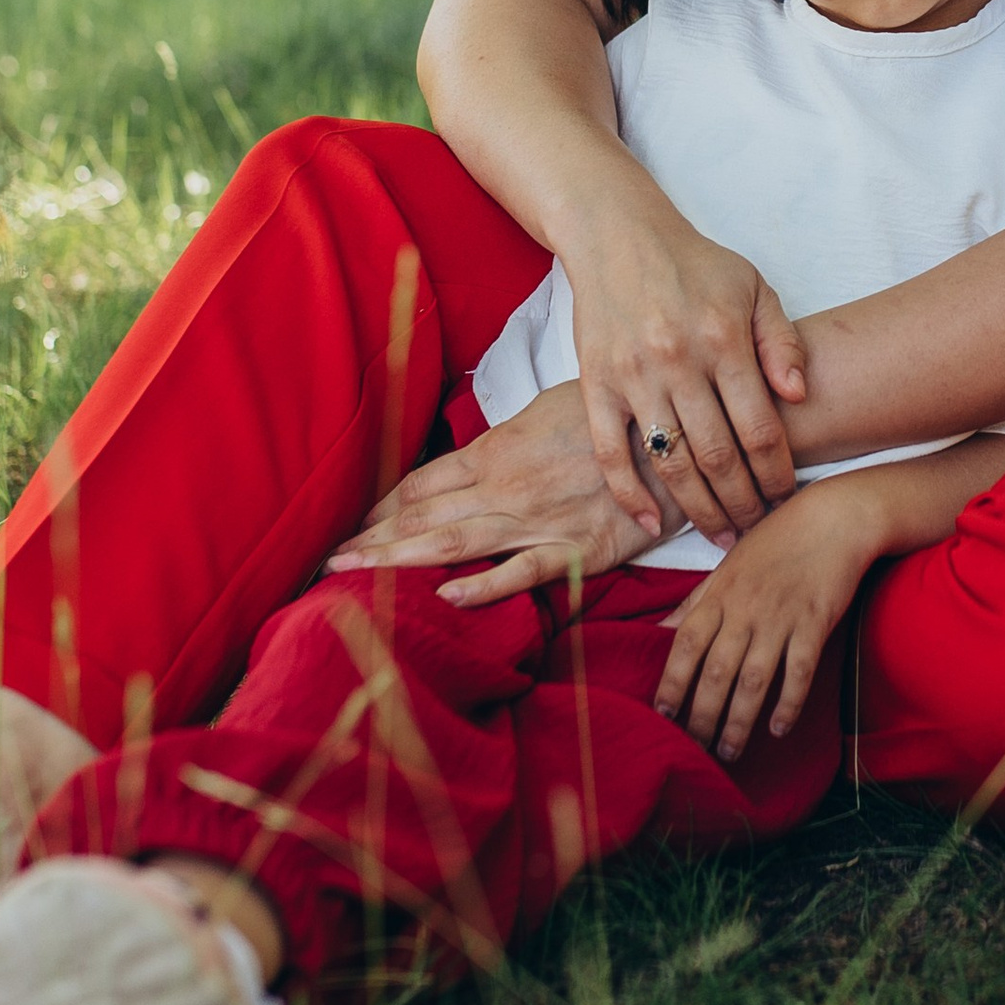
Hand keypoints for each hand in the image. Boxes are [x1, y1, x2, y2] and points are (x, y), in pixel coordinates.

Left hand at [325, 385, 659, 604]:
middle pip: (424, 516)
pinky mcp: (578, 549)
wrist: (679, 440)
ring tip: (352, 574)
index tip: (348, 524)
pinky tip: (446, 596)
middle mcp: (508, 487)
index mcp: (498, 450)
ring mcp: (539, 520)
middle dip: (371, 539)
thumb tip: (474, 456)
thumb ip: (508, 437)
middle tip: (324, 559)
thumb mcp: (552, 409)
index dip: (380, 506)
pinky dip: (484, 585)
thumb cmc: (614, 418)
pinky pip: (524, 571)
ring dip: (399, 560)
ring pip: (456, 543)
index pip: (422, 482)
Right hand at [564, 199, 809, 545]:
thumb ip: (782, 342)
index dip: (777, 474)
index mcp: (724, 339)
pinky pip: (612, 452)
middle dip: (744, 503)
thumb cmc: (695, 265)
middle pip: (719, 456)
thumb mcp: (754, 288)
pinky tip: (653, 521)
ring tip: (722, 535)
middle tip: (758, 528)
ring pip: (672, 463)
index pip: (760, 427)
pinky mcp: (595, 384)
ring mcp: (633, 376)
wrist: (618, 237)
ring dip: (700, 509)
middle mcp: (679, 361)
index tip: (787, 499)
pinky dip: (631, 493)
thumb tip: (799, 395)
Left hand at [653, 479, 881, 764]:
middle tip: (695, 748)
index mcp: (719, 594)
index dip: (671, 682)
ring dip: (739, 721)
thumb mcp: (727, 566)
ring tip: (729, 751)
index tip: (661, 714)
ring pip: (753, 680)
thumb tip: (660, 629)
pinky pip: (798, 672)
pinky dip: (787, 703)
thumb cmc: (777, 542)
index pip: (686, 645)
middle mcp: (745, 609)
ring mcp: (780, 617)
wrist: (833, 520)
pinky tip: (777, 729)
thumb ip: (695, 602)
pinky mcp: (814, 623)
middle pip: (716, 672)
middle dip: (702, 715)